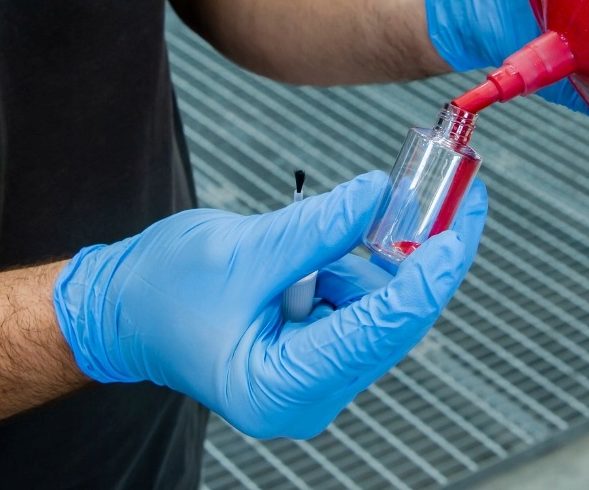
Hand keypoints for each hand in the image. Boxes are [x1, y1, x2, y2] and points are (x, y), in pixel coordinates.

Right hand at [53, 172, 487, 438]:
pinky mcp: (316, 348)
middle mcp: (307, 392)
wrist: (126, 306)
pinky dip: (367, 260)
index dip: (426, 276)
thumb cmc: (163, 290)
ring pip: (382, 308)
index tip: (459, 228)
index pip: (377, 331)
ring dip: (396, 252)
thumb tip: (378, 196)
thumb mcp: (241, 252)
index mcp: (282, 386)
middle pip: (392, 322)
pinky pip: (361, 301)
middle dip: (426, 256)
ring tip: (412, 197)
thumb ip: (315, 230)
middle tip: (462, 198)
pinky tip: (366, 225)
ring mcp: (315, 373)